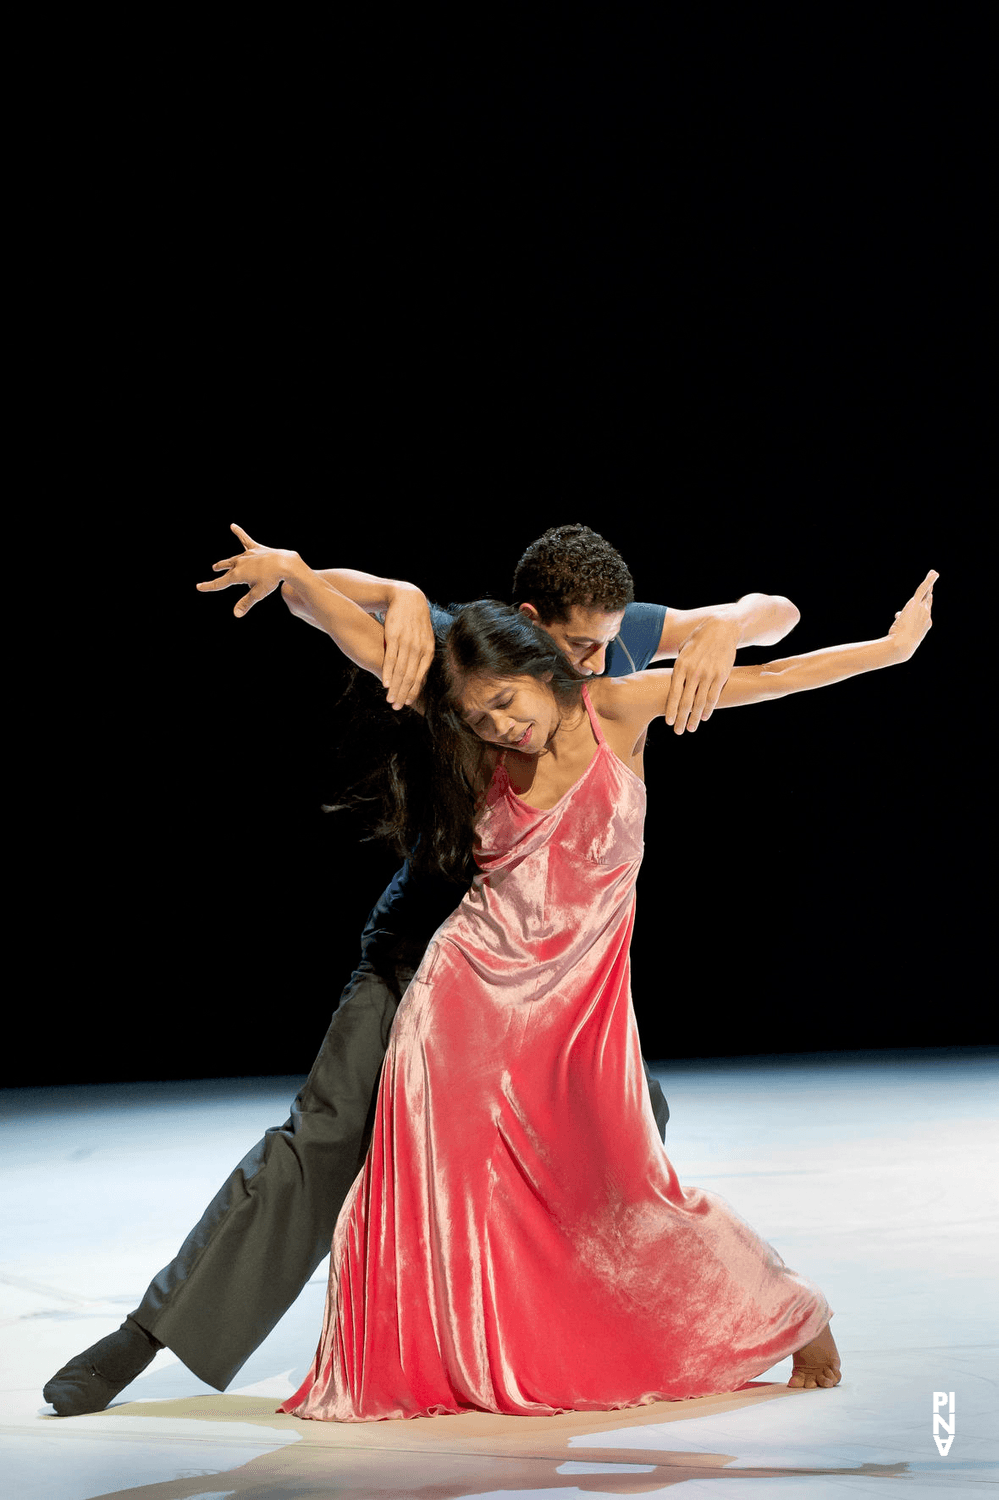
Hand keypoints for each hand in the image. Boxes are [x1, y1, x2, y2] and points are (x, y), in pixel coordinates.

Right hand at [196, 524, 299, 616]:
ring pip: (233, 559)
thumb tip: (236, 614)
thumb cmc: (271, 580)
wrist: (283, 563)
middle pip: (227, 570)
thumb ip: (246, 603)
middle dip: (219, 573)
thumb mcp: (258, 593)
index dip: (209, 586)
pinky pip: (245, 540)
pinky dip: (239, 533)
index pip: (220, 583)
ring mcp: (247, 555)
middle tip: (213, 572)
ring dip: (225, 563)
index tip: (199, 587)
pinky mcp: (256, 549)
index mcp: (237, 575)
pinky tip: (233, 526)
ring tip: (217, 565)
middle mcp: (239, 564)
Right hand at [381, 583, 434, 708]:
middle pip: (411, 677)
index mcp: (428, 650)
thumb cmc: (415, 622)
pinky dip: (389, 673)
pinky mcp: (395, 636)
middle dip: (404, 694)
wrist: (408, 598)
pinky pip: (391, 658)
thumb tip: (420, 673)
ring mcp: (407, 642)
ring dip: (396, 688)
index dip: (414, 691)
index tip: (408, 703)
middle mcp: (419, 648)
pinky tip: (386, 684)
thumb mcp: (424, 638)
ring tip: (390, 700)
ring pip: (402, 671)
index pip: (421, 676)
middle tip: (397, 707)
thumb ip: (421, 655)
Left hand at [664, 615, 740, 732]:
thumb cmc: (700, 639)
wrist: (722, 628)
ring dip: (694, 718)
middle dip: (680, 718)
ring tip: (691, 728)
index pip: (673, 693)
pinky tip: (705, 717)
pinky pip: (714, 696)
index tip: (668, 721)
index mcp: (680, 666)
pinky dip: (709, 708)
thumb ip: (679, 667)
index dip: (670, 709)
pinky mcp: (721, 675)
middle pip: (685, 702)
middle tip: (677, 731)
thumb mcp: (684, 649)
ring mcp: (708, 674)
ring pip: (700, 702)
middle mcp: (693, 672)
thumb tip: (676, 682)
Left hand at [887, 570, 936, 660]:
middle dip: (930, 590)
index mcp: (925, 623)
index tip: (928, 595)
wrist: (901, 646)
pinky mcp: (915, 604)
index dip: (925, 602)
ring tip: (933, 573)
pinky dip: (929, 581)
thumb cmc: (900, 643)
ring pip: (927, 592)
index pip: (925, 610)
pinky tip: (933, 573)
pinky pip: (923, 589)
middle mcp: (927, 615)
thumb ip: (901, 621)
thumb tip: (898, 614)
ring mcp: (923, 610)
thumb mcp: (902, 632)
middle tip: (933, 580)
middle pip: (929, 599)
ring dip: (930, 581)